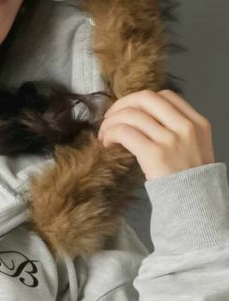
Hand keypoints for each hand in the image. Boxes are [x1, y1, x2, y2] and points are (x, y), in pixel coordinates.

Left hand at [96, 89, 214, 180]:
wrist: (194, 204)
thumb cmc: (190, 181)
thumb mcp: (194, 147)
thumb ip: (176, 131)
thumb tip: (142, 120)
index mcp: (197, 122)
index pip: (165, 96)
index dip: (140, 101)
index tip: (128, 112)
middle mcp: (185, 126)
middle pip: (146, 98)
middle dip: (121, 105)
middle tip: (109, 119)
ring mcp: (170, 139)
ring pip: (131, 114)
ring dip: (111, 122)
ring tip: (104, 135)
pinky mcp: (154, 154)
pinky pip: (125, 132)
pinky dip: (110, 134)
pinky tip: (106, 144)